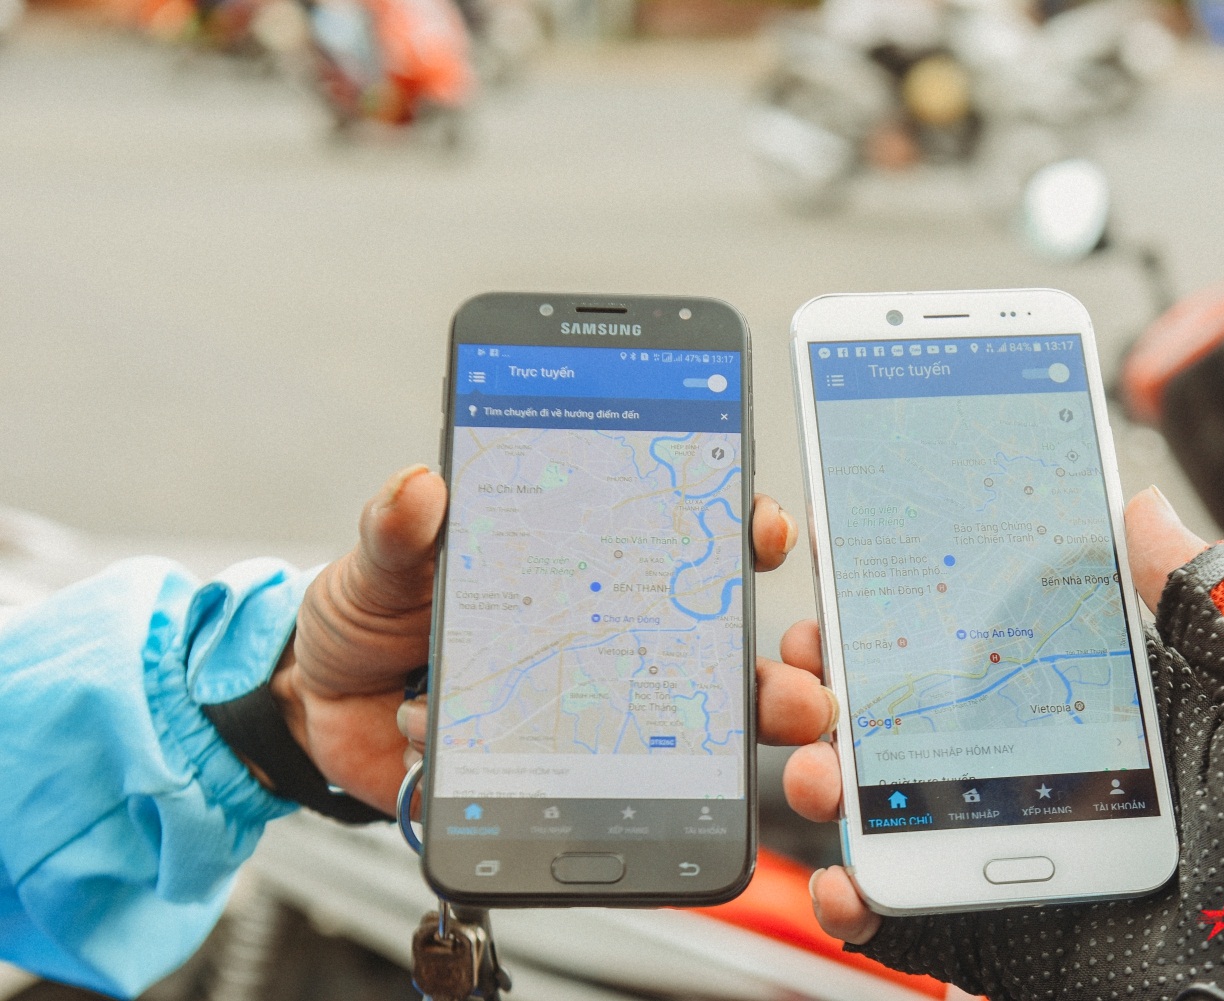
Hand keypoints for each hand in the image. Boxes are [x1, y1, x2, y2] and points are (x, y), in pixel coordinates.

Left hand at [390, 472, 833, 801]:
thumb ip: (399, 530)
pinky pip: (599, 785)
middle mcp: (592, 630)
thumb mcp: (377, 562)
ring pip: (681, 726)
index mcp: (569, 560)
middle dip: (767, 669)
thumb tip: (423, 486)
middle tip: (799, 689)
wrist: (314, 712)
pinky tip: (557, 774)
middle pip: (703, 647)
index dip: (729, 527)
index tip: (760, 527)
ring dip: (730, 742)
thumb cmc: (365, 617)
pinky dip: (597, 787)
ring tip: (747, 759)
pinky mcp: (550, 770)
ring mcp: (580, 705)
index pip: (671, 534)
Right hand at [776, 487, 1223, 999]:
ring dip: (825, 775)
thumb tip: (1141, 503)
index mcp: (1094, 695)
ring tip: (821, 770)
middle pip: (906, 710)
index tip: (842, 550)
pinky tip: (850, 880)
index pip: (978, 627)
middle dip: (835, 681)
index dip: (904, 593)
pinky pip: (904, 913)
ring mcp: (1008, 844)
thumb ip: (1208, 601)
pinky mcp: (994, 926)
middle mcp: (1036, 762)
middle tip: (812, 666)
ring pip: (886, 802)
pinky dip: (857, 898)